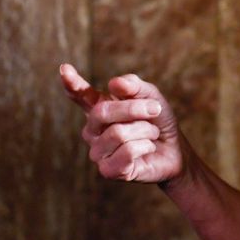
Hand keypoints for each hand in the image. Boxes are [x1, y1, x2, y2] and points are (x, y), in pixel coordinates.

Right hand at [59, 63, 184, 183]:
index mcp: (99, 109)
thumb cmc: (158, 122)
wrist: (175, 151)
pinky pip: (127, 151)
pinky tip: (148, 148)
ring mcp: (98, 152)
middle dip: (133, 108)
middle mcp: (93, 130)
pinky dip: (146, 146)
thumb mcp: (151, 97)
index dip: (72, 83)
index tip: (64, 69)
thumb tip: (114, 84)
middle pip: (102, 111)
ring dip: (145, 130)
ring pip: (118, 133)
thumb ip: (134, 86)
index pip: (81, 96)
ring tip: (151, 134)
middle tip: (155, 109)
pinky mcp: (108, 170)